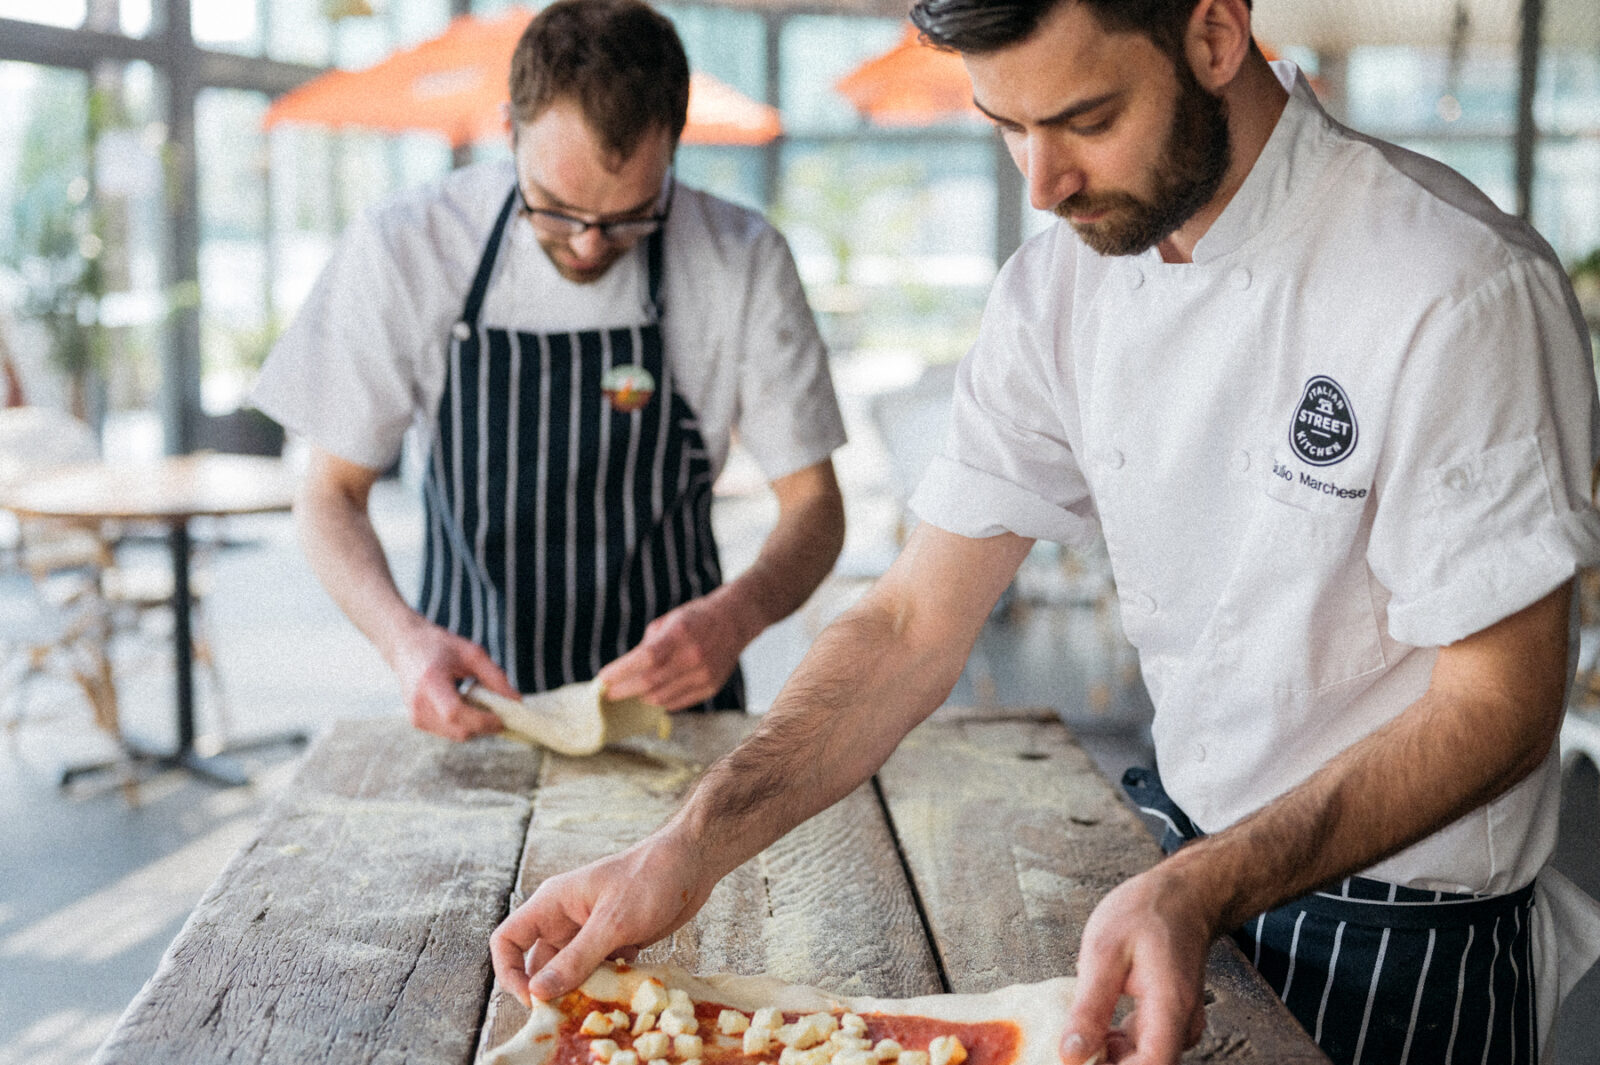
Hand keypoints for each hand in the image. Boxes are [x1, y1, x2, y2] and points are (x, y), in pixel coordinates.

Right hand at [389, 619, 514, 740]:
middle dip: (485, 726)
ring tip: (483, 705)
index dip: (482, 720)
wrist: (405, 646)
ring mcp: (415, 716)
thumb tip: (516, 701)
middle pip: (459, 730)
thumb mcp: (472, 653)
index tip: (503, 718)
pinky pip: (449, 732)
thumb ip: (495, 677)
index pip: (455, 712)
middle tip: (502, 713)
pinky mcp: (417, 722)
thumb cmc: (440, 646)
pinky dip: (464, 725)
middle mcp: (418, 703)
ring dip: (476, 726)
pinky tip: (468, 707)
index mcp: (430, 682)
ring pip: (457, 735)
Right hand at [490, 832, 712, 1006]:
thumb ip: (576, 959)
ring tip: (602, 1000)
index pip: (508, 940)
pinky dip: (608, 983)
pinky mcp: (616, 940)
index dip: (509, 973)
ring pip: (571, 971)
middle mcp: (566, 918)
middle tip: (571, 1010)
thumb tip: (537, 992)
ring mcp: (591, 930)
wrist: (693, 862)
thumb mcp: (613, 922)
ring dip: (582, 988)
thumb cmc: (650, 879)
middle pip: (539, 964)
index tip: (533, 999)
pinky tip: (627, 984)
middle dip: (551, 989)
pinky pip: (599, 971)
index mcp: (553, 903)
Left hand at [598, 594, 751, 710]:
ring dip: (640, 697)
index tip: (603, 678)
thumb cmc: (695, 618)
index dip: (621, 671)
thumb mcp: (668, 621)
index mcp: (681, 633)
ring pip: (661, 697)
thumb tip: (625, 671)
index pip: (645, 658)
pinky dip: (659, 701)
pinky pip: (677, 703)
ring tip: (628, 693)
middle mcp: (694, 655)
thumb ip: (648, 646)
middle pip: (650, 682)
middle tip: (609, 693)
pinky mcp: (710, 687)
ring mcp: (704, 674)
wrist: (735, 620)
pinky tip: (650, 695)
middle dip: (624, 690)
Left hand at [1059, 864, 1212, 1064]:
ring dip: (1108, 1056)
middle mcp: (1182, 1025)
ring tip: (1077, 1033)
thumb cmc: (1146, 912)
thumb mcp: (1104, 950)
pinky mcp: (1169, 1021)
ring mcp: (1178, 1024)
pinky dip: (1115, 1043)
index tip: (1078, 1064)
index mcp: (1170, 1008)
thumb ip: (1089, 1007)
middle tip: (1070, 1047)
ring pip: (1142, 1060)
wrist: (1183, 894)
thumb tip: (1071, 1054)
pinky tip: (1094, 1025)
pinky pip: (1143, 1046)